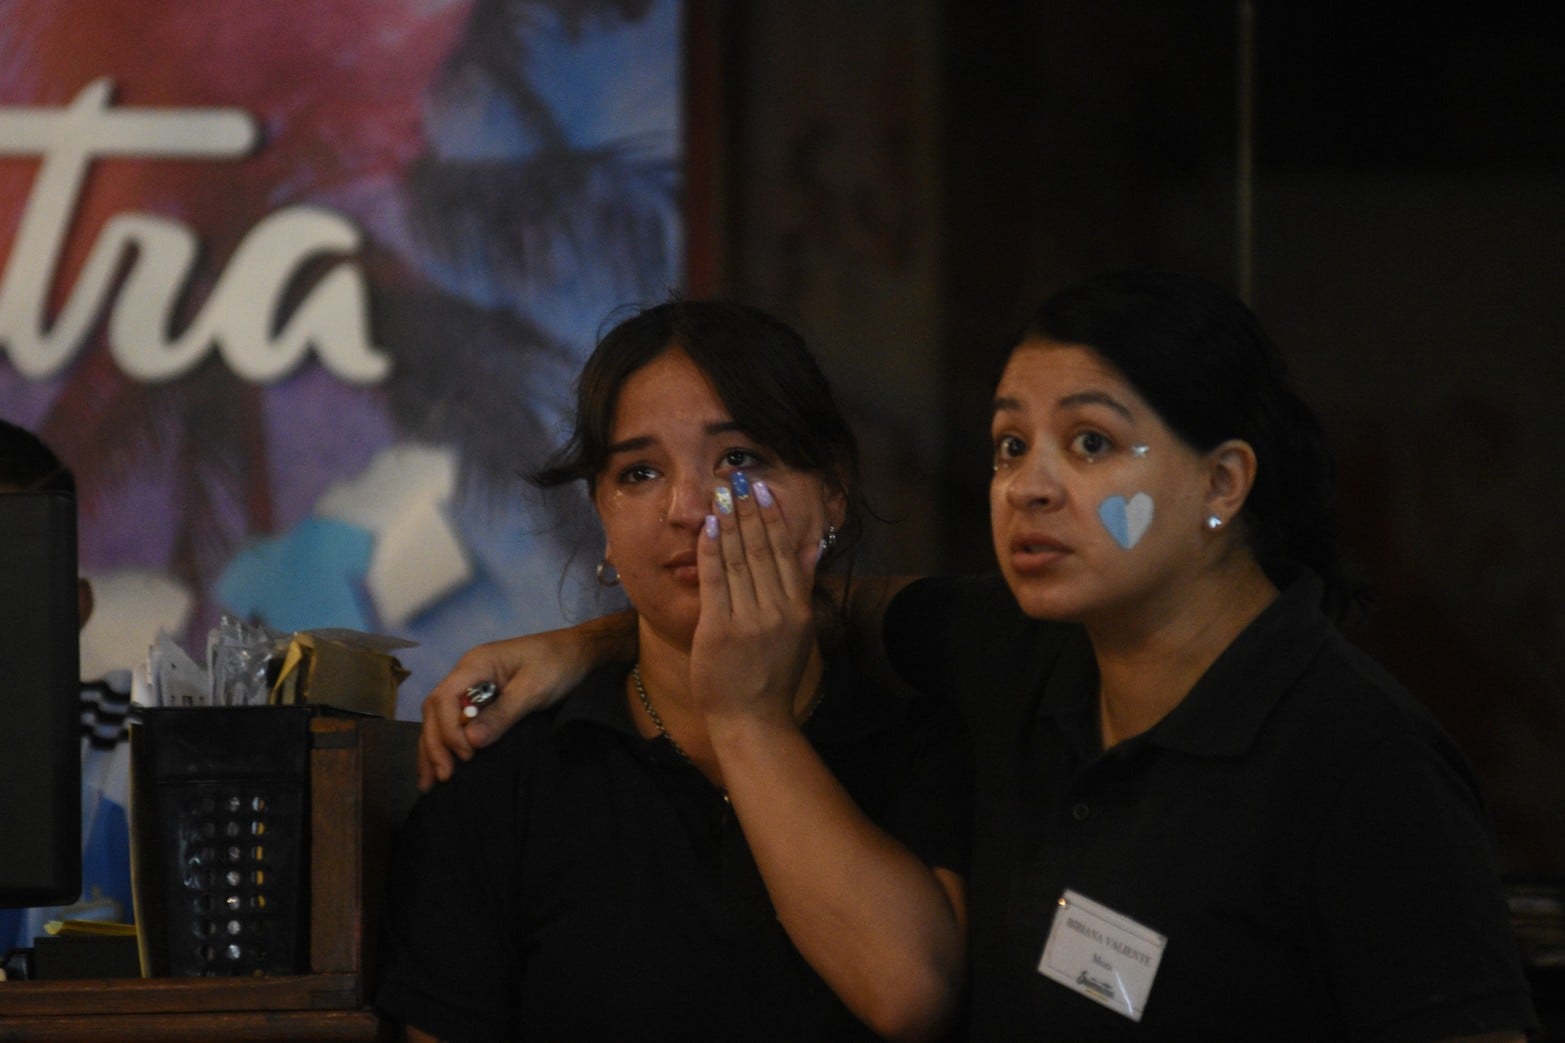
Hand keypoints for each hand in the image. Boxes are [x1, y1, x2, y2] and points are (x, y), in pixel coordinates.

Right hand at [416, 613, 636, 790]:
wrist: (579, 651)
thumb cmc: (558, 664)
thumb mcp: (534, 689)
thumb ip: (502, 714)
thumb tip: (470, 742)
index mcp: (476, 664)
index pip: (445, 698)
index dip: (449, 729)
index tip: (467, 755)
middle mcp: (467, 673)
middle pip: (435, 709)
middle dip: (435, 745)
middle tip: (443, 778)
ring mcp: (472, 684)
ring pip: (439, 717)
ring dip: (433, 748)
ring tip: (430, 783)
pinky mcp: (482, 697)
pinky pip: (456, 720)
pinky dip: (447, 743)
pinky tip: (442, 764)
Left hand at [688, 473, 825, 730]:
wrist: (754, 719)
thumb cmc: (774, 676)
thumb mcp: (800, 630)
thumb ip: (803, 584)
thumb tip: (814, 545)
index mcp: (798, 608)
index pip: (783, 552)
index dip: (771, 518)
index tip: (762, 491)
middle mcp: (776, 610)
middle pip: (760, 550)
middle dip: (747, 511)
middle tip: (737, 479)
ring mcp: (748, 620)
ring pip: (737, 560)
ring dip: (728, 523)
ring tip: (721, 494)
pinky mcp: (720, 629)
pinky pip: (714, 581)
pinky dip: (710, 551)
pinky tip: (707, 527)